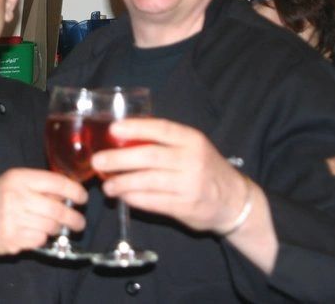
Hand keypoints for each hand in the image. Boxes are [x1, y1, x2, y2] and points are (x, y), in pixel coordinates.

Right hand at [0, 168, 86, 254]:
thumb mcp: (15, 182)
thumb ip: (40, 185)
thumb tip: (69, 192)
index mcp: (19, 178)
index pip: (57, 182)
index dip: (75, 191)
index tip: (83, 198)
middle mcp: (16, 196)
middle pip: (57, 209)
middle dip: (74, 218)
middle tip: (80, 223)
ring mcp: (13, 218)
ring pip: (50, 226)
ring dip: (58, 229)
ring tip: (57, 228)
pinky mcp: (11, 238)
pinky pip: (40, 240)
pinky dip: (42, 238)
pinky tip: (36, 234)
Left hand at [91, 118, 249, 233]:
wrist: (235, 201)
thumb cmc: (206, 169)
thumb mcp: (193, 147)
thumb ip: (165, 142)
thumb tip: (123, 138)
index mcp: (192, 139)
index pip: (161, 129)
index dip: (135, 128)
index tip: (113, 129)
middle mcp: (192, 160)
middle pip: (149, 156)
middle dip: (119, 158)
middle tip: (98, 160)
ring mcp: (189, 184)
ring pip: (148, 181)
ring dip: (122, 183)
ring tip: (107, 185)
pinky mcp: (185, 206)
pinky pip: (153, 201)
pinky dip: (134, 199)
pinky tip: (123, 197)